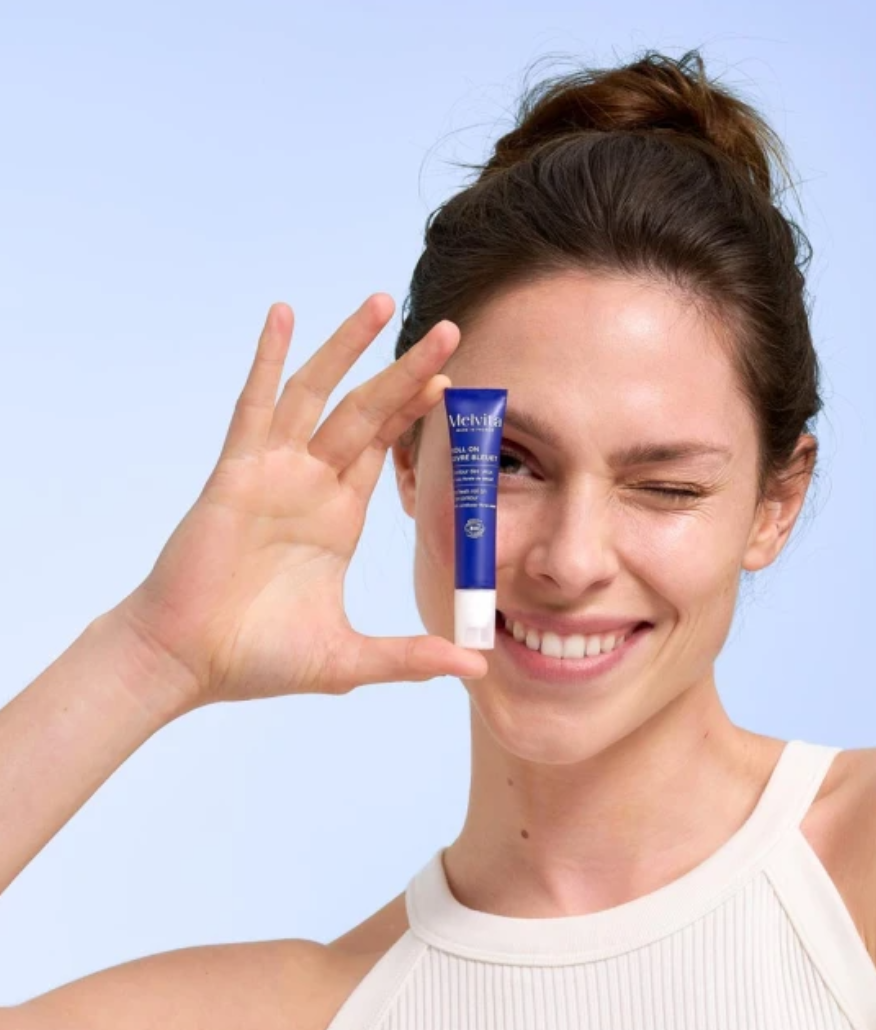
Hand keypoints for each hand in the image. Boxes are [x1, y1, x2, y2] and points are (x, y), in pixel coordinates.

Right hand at [111, 294, 486, 717]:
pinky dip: (269, 360)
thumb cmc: (259, 659)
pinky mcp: (234, 474)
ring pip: (317, 394)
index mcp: (339, 517)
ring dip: (348, 347)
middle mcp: (311, 485)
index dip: (417, 413)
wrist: (186, 662)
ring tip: (382, 302)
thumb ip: (411, 658)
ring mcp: (273, 473)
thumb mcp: (349, 659)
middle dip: (406, 371)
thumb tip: (476, 668)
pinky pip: (255, 406)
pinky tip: (284, 314)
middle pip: (367, 411)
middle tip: (449, 329)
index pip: (386, 448)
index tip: (452, 381)